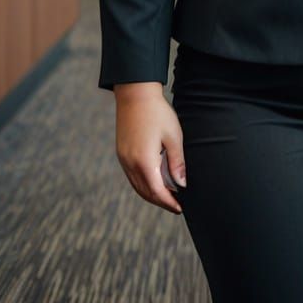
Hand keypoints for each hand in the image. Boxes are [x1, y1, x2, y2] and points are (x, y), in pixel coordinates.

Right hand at [114, 82, 186, 214]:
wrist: (135, 94)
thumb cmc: (157, 113)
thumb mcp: (173, 136)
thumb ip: (177, 162)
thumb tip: (181, 184)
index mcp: (144, 161)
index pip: (157, 192)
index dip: (169, 202)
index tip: (180, 208)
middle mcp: (130, 163)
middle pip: (146, 192)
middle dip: (161, 201)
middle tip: (176, 204)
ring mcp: (123, 159)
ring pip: (137, 186)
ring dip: (152, 194)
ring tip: (167, 195)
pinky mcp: (121, 153)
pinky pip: (132, 176)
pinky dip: (144, 184)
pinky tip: (154, 181)